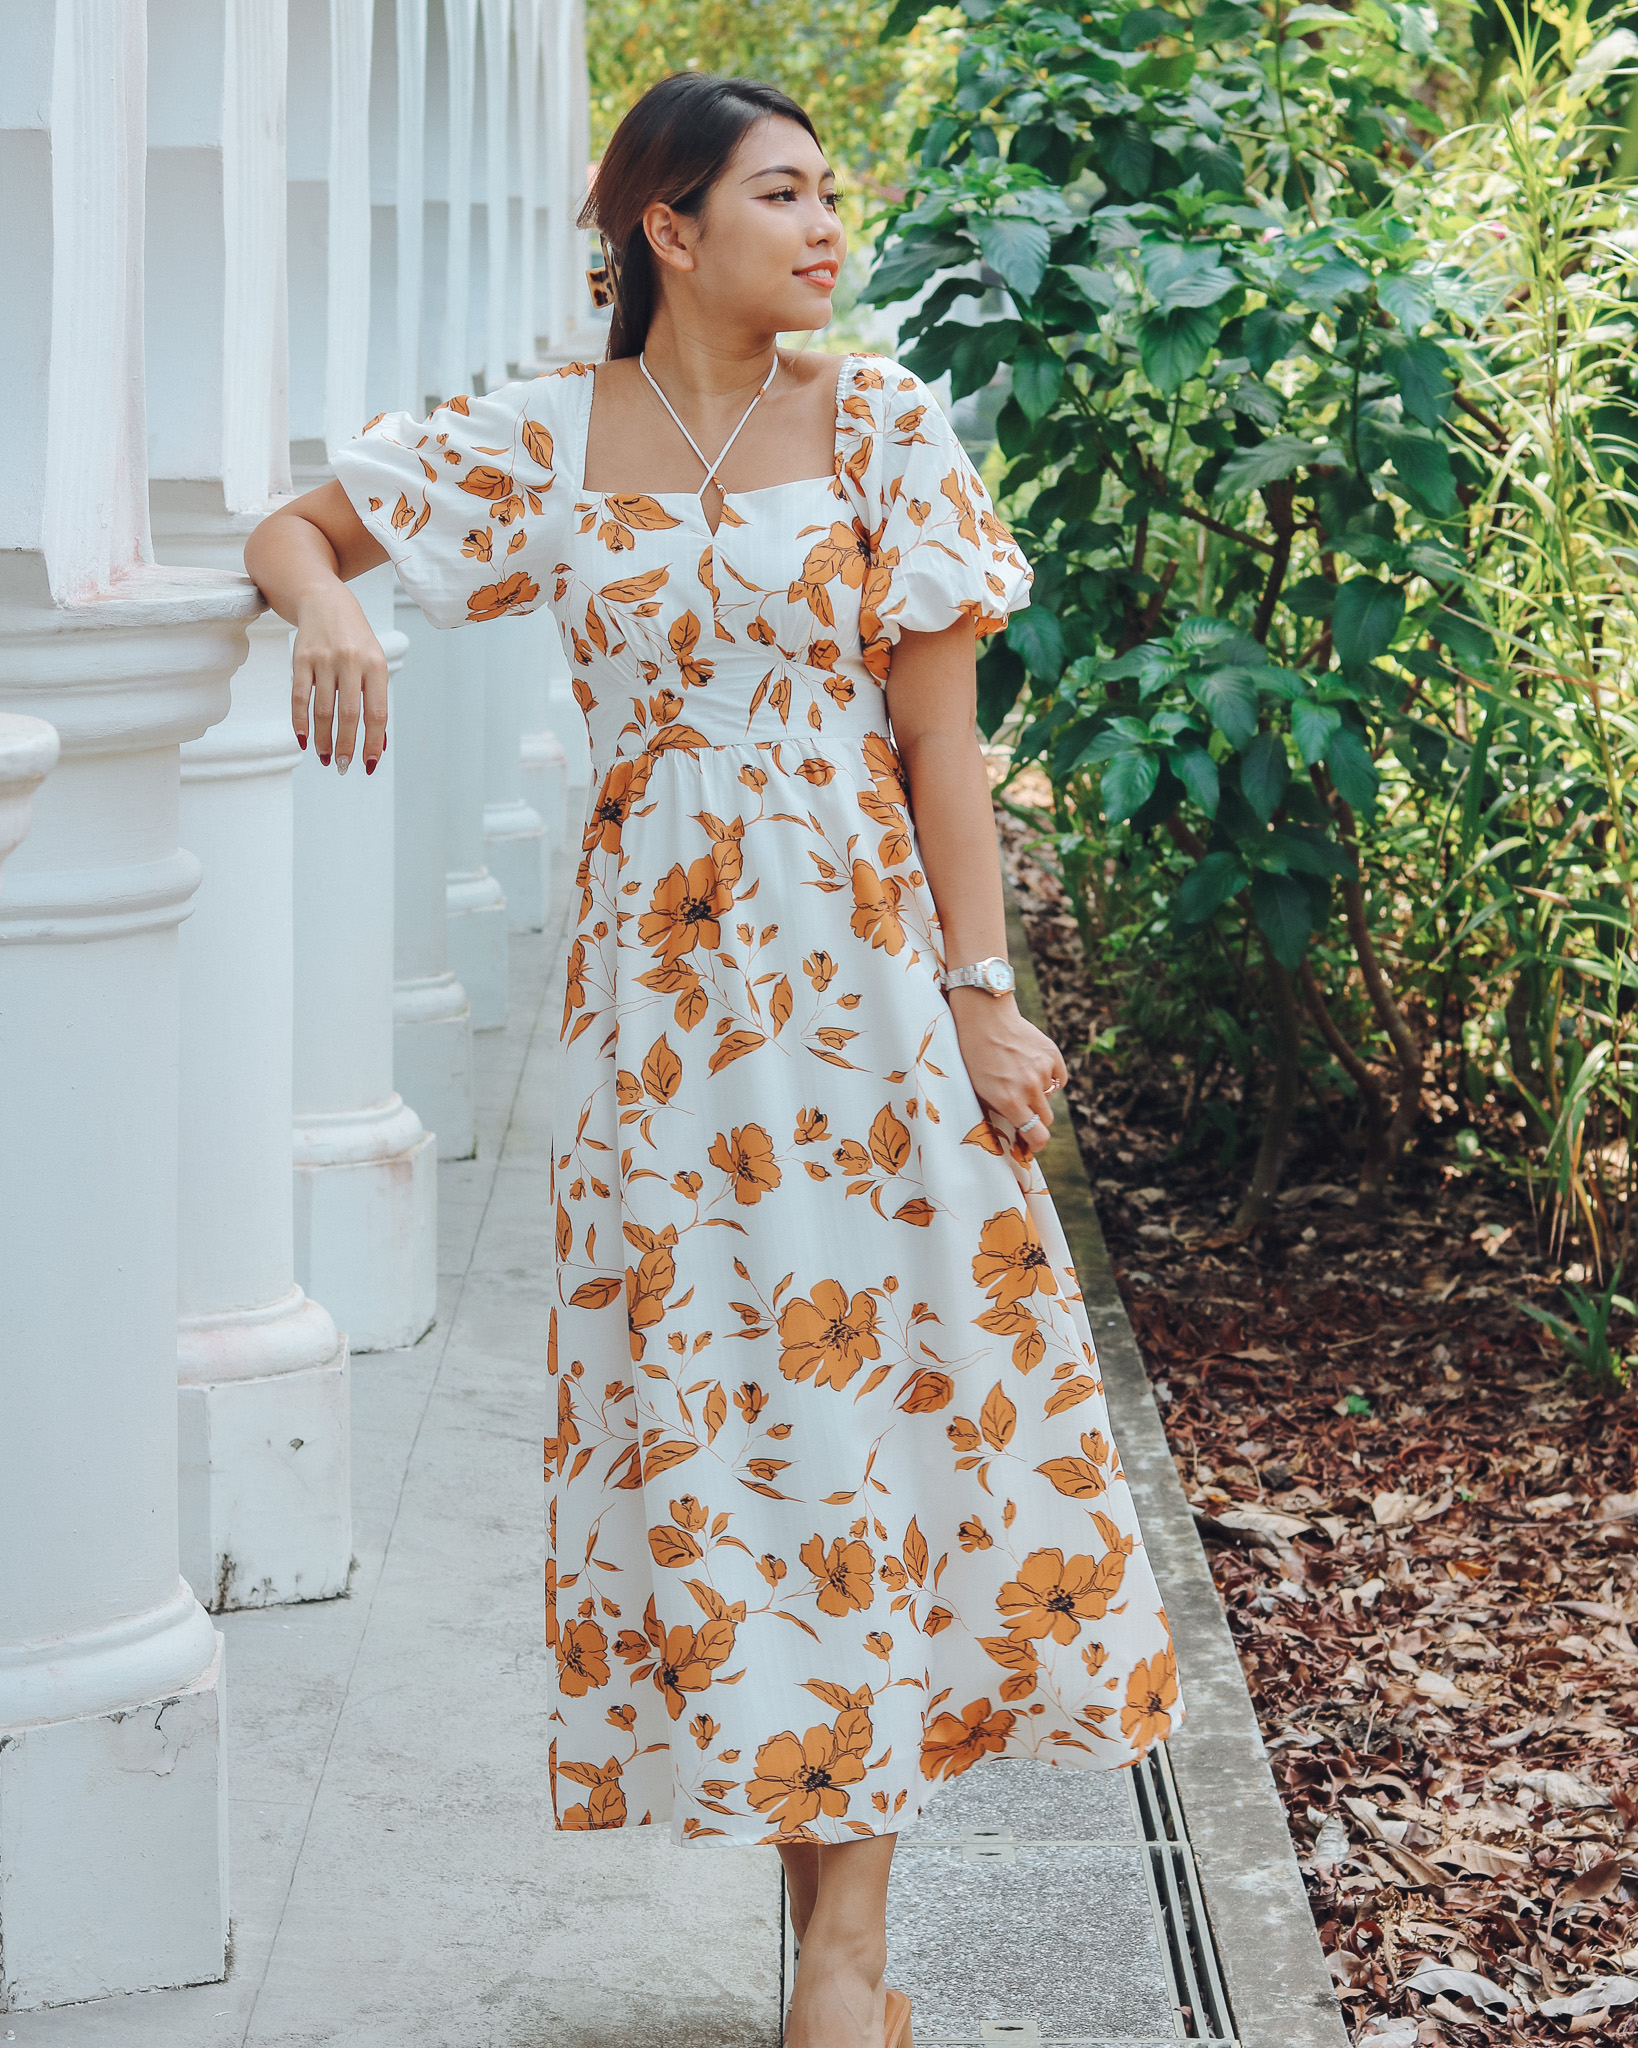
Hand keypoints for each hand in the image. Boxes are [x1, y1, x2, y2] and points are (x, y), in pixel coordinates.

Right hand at [291, 585, 388, 772]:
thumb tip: (378, 741)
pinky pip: (299, 696)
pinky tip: (303, 740)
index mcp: (376, 664)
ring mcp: (324, 659)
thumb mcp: (374, 661)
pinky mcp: (300, 659)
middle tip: (343, 766)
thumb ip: (375, 698)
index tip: (370, 763)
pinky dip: (300, 721)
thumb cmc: (354, 638)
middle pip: (349, 714)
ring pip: (322, 709)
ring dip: (323, 738)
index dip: (373, 741)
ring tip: (326, 757)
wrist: (323, 599)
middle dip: (346, 745)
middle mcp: (351, 661)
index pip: (376, 712)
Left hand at [947, 989, 1068, 1155]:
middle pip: (1046, 1120)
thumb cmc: (974, 1056)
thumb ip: (999, 1110)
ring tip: (1019, 1078)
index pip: (1037, 1136)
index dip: (1036, 1144)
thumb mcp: (979, 1089)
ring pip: (1050, 1097)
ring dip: (1039, 1095)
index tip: (1032, 1145)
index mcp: (1009, 1101)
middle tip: (1023, 1111)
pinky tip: (1030, 1066)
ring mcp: (1043, 1070)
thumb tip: (1015, 1131)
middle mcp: (1029, 1088)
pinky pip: (1057, 1078)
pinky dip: (1048, 1077)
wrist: (984, 1017)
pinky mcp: (1052, 1055)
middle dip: (1036, 1120)